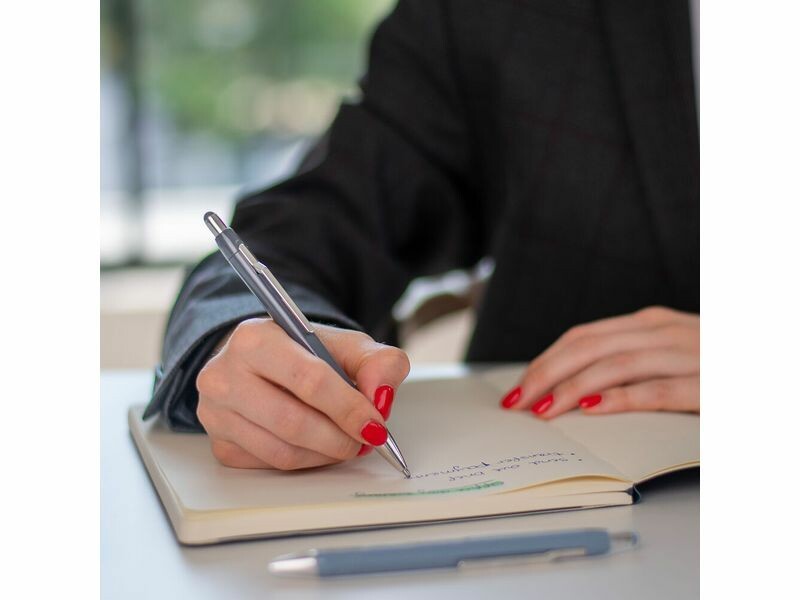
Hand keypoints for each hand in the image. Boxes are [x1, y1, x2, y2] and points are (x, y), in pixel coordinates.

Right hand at [196, 318, 409, 469]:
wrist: (263, 362)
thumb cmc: (305, 354)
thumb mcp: (347, 346)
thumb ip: (378, 363)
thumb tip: (381, 397)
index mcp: (256, 338)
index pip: (308, 379)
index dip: (348, 407)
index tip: (375, 423)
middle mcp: (225, 374)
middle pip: (292, 422)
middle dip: (339, 438)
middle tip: (365, 440)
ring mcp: (216, 412)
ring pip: (282, 451)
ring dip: (325, 455)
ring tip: (346, 443)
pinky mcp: (219, 444)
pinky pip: (270, 466)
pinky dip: (304, 462)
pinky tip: (318, 446)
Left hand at [499, 306, 698, 417]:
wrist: (771, 363)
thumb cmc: (716, 364)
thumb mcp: (668, 353)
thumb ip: (627, 360)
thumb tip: (571, 385)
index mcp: (651, 323)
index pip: (582, 336)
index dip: (544, 361)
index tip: (517, 388)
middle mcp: (665, 331)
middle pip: (589, 347)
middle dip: (546, 374)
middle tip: (518, 402)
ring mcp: (690, 354)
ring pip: (616, 364)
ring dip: (572, 387)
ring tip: (543, 410)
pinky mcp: (711, 384)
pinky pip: (659, 389)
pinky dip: (622, 399)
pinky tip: (593, 410)